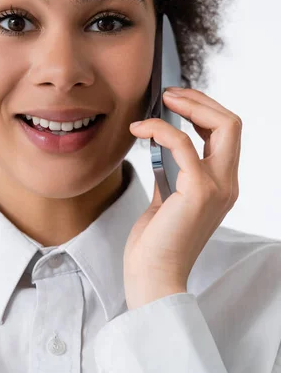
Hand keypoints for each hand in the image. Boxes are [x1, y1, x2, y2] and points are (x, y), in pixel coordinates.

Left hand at [123, 87, 241, 309]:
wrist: (152, 278)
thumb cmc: (156, 242)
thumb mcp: (167, 197)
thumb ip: (171, 171)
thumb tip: (161, 143)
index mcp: (221, 185)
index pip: (226, 134)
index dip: (203, 111)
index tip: (176, 102)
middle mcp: (226, 184)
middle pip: (232, 123)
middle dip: (201, 100)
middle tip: (170, 94)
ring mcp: (217, 188)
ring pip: (221, 125)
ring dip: (187, 105)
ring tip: (160, 102)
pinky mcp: (198, 191)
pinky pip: (182, 143)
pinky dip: (160, 128)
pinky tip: (140, 129)